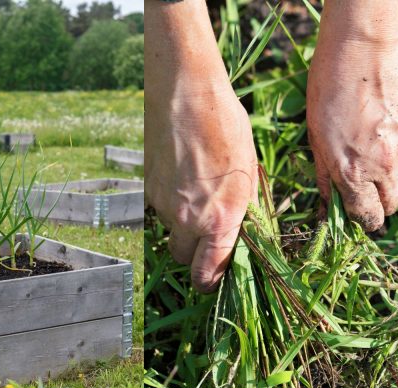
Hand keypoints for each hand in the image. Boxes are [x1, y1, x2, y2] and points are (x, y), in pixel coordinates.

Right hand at [145, 84, 256, 292]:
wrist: (185, 95)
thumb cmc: (226, 126)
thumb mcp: (249, 171)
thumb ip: (242, 210)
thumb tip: (239, 233)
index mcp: (221, 217)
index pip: (209, 273)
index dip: (212, 282)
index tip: (215, 277)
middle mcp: (189, 218)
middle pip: (185, 260)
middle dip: (196, 256)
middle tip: (209, 237)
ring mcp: (165, 205)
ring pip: (171, 235)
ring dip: (183, 230)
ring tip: (197, 200)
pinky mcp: (149, 190)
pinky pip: (161, 212)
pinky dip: (171, 207)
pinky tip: (183, 180)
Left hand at [306, 0, 397, 230]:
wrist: (361, 51)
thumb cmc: (327, 93)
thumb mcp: (315, 138)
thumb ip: (326, 176)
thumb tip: (328, 205)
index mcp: (352, 173)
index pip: (368, 217)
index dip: (364, 220)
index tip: (361, 216)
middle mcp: (384, 165)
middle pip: (392, 203)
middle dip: (381, 203)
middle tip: (369, 188)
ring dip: (389, 167)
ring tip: (371, 137)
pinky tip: (384, 117)